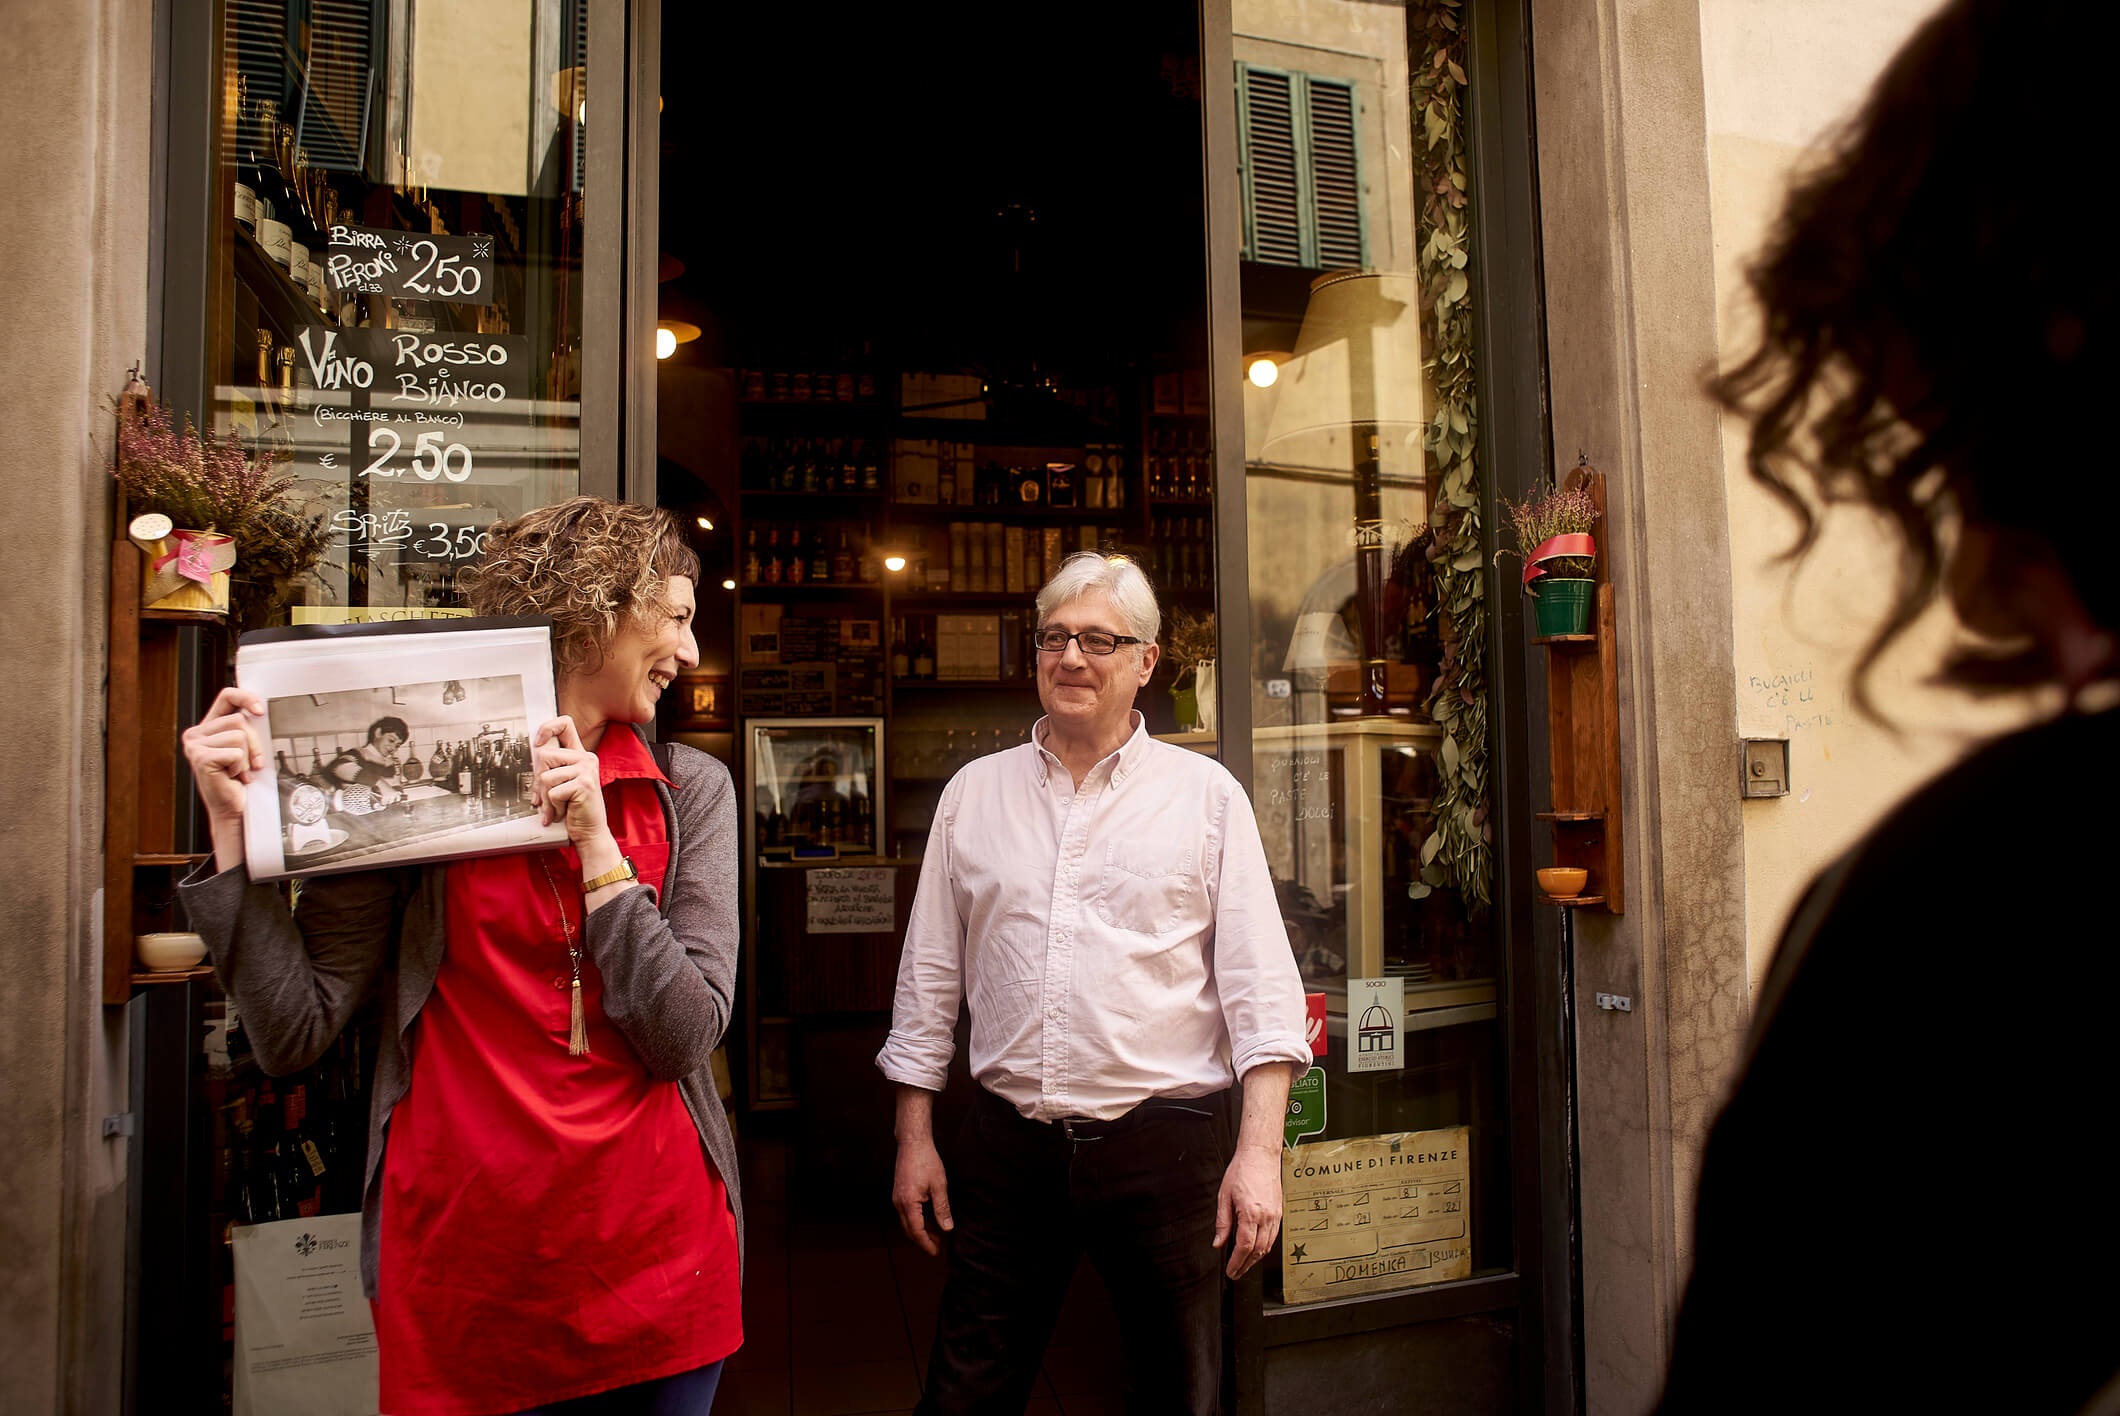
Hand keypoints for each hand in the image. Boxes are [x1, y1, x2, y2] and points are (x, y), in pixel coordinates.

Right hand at [182, 687, 266, 824]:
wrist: (233, 809)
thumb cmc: (239, 781)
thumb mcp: (244, 748)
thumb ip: (246, 727)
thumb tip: (259, 710)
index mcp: (206, 728)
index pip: (227, 696)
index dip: (246, 697)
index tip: (260, 711)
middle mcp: (196, 734)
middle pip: (239, 719)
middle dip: (253, 743)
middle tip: (249, 763)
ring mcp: (195, 746)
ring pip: (240, 735)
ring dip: (247, 757)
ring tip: (238, 771)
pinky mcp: (201, 758)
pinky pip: (236, 752)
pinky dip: (241, 766)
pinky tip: (232, 777)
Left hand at [532, 716, 610, 848]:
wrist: (591, 832)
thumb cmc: (575, 810)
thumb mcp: (563, 784)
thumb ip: (553, 768)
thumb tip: (532, 758)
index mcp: (580, 755)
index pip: (564, 724)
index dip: (547, 728)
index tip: (537, 743)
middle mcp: (586, 758)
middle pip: (544, 756)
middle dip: (538, 781)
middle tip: (544, 798)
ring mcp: (586, 770)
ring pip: (545, 776)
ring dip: (546, 798)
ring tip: (557, 807)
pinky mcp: (584, 784)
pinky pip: (553, 792)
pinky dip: (553, 807)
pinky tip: (564, 812)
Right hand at [891, 1135, 954, 1256]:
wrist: (912, 1143)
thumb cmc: (926, 1161)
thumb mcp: (939, 1185)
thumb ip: (942, 1208)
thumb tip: (947, 1229)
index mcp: (908, 1203)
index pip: (916, 1231)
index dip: (926, 1244)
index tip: (936, 1252)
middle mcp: (899, 1203)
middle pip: (909, 1230)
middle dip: (923, 1241)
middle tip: (938, 1248)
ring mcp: (897, 1198)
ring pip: (907, 1223)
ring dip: (921, 1231)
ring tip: (936, 1236)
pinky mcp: (899, 1194)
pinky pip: (907, 1214)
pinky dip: (917, 1221)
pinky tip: (929, 1221)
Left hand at [1214, 1142, 1282, 1278]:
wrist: (1260, 1155)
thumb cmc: (1242, 1170)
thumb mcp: (1224, 1196)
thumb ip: (1222, 1223)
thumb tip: (1218, 1243)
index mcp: (1250, 1213)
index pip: (1244, 1246)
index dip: (1237, 1262)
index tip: (1230, 1271)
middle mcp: (1266, 1217)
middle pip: (1257, 1251)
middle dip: (1246, 1265)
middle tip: (1235, 1273)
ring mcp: (1275, 1216)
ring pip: (1267, 1246)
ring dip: (1255, 1259)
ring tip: (1244, 1265)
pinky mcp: (1279, 1213)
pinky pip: (1273, 1237)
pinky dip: (1264, 1248)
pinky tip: (1255, 1250)